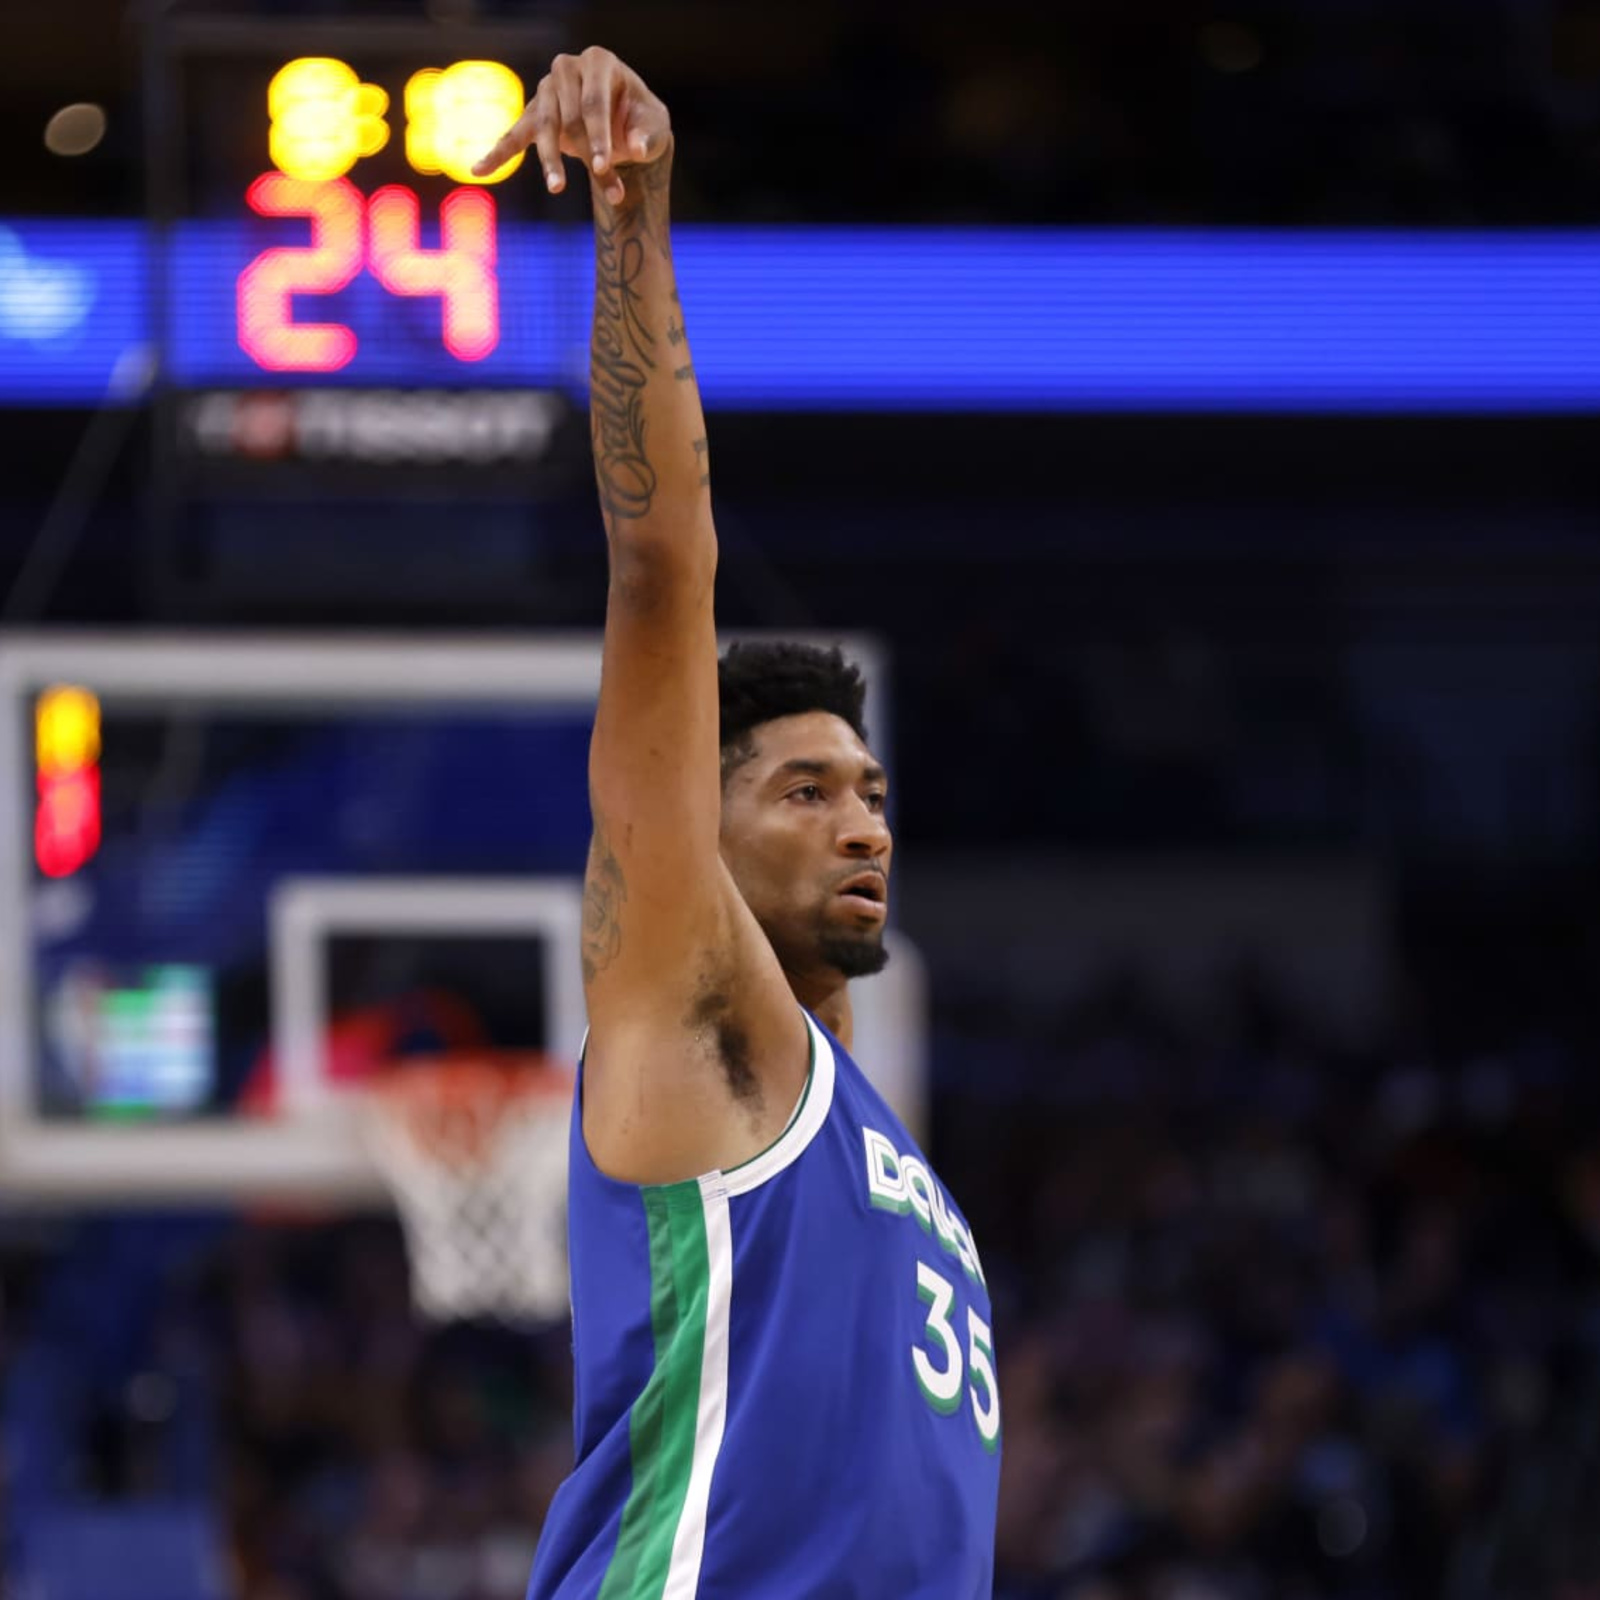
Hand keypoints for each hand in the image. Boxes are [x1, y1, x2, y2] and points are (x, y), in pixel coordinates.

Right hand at [472, 47, 671, 203]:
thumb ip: (647, 135)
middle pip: (570, 119)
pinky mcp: (534, 114)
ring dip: (551, 162)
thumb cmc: (640, 119)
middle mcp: (567, 69)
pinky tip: (479, 170)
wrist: (625, 119)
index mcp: (598, 62)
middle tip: (611, 194)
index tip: (604, 168)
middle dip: (587, 157)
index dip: (598, 137)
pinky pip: (514, 136)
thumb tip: (635, 150)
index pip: (593, 103)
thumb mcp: (654, 124)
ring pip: (544, 129)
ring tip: (558, 188)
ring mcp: (546, 90)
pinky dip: (497, 154)